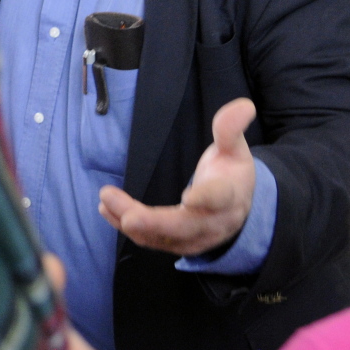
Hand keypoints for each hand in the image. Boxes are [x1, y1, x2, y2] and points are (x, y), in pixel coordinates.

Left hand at [98, 97, 256, 256]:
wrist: (236, 210)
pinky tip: (106, 210)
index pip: (218, 198)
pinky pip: (150, 239)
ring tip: (105, 201)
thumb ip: (231, 130)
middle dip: (154, 223)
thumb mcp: (235, 149)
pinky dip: (126, 226)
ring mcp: (193, 238)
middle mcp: (211, 223)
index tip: (189, 197)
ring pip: (162, 236)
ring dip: (132, 222)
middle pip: (183, 226)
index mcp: (229, 196)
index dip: (205, 199)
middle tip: (128, 216)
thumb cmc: (231, 174)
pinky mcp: (175, 244)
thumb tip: (244, 105)